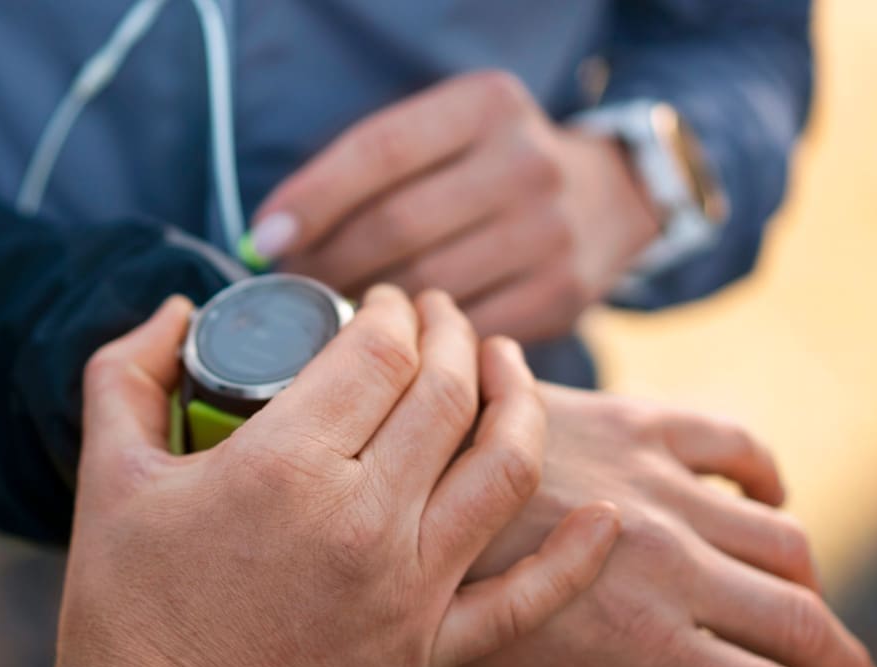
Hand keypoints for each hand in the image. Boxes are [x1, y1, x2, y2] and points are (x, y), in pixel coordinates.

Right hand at [52, 289, 619, 666]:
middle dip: (451, 332)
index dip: (391, 308)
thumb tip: (171, 309)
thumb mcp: (106, 473)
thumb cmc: (124, 606)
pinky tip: (604, 519)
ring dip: (520, 401)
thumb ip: (127, 372)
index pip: (379, 350)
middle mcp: (364, 517)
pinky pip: (525, 602)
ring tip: (506, 365)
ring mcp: (407, 587)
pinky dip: (574, 560)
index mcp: (285, 465)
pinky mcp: (426, 648)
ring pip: (505, 470)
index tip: (383, 299)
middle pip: (447, 392)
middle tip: (438, 313)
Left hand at [245, 71, 659, 341]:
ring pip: (425, 288)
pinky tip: (387, 350)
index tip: (266, 238)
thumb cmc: (488, 170)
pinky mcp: (561, 298)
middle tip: (292, 289)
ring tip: (328, 320)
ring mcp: (550, 234)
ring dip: (362, 315)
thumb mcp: (444, 135)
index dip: (313, 199)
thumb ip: (367, 171)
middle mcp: (525, 164)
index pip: (378, 152)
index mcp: (484, 106)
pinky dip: (415, 349)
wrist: (610, 199)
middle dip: (328, 264)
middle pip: (397, 227)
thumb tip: (274, 237)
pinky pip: (462, 333)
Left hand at [442, 385, 876, 666]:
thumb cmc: (410, 577)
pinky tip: (767, 498)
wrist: (387, 448)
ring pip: (785, 544)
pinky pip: (739, 447)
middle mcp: (667, 568)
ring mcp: (660, 490)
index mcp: (635, 644)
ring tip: (808, 611)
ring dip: (809, 586)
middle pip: (801, 629)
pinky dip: (767, 479)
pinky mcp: (641, 425)